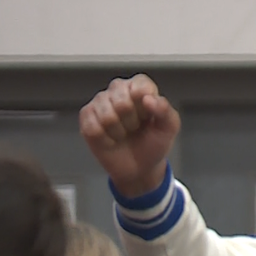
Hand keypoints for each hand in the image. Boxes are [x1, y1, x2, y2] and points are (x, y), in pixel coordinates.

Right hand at [79, 74, 180, 197]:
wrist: (139, 168)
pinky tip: (110, 139)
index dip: (145, 107)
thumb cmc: (153, 144)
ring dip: (118, 131)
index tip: (148, 118)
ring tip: (123, 133)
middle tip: (135, 128)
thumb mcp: (169, 128)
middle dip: (132, 122)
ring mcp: (100, 102)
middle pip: (121, 102)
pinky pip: (92, 127)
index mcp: (138, 86)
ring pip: (106, 116)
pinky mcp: (86, 117)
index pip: (140, 86)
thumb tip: (148, 99)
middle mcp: (117, 90)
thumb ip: (165, 111)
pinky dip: (104, 139)